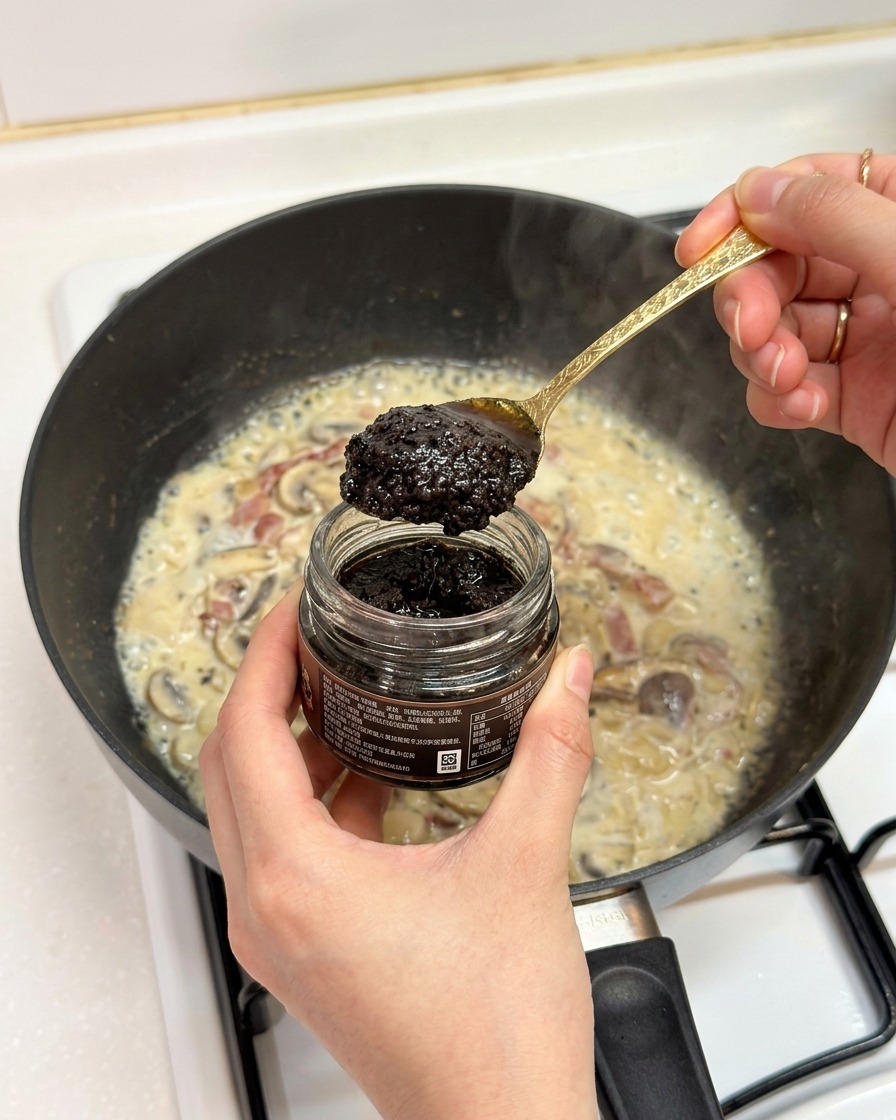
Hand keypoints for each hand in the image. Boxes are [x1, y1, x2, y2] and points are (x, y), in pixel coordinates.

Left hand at [199, 585, 598, 1119]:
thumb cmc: (495, 1033)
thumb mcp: (527, 864)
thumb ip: (551, 753)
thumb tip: (567, 680)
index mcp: (297, 879)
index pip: (243, 734)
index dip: (264, 658)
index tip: (292, 615)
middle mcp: (267, 909)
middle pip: (230, 766)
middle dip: (269, 694)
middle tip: (314, 644)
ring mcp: (280, 937)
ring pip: (253, 812)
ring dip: (289, 749)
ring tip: (347, 701)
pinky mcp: (306, 953)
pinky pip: (285, 853)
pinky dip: (315, 803)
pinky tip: (373, 780)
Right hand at [676, 152, 895, 471]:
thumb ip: (837, 219)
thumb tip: (759, 191)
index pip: (808, 190)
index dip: (745, 212)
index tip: (698, 247)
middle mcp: (881, 275)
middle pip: (776, 266)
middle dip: (749, 297)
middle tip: (753, 327)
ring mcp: (865, 341)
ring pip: (772, 331)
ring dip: (761, 354)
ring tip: (787, 376)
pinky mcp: (853, 403)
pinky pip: (786, 391)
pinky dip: (777, 399)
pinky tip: (801, 407)